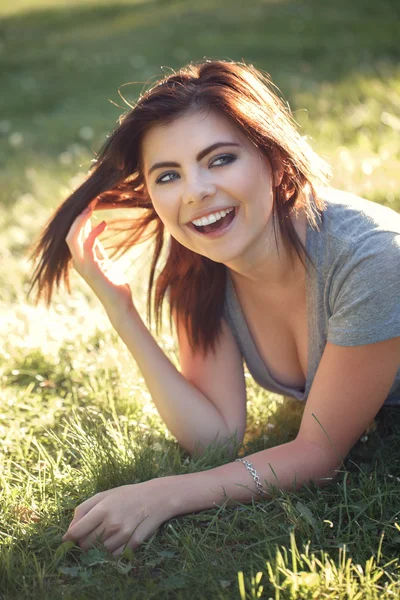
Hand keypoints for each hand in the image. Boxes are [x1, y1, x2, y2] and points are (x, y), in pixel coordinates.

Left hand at [62, 479, 174, 555]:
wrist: (155, 498)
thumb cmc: (126, 495)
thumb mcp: (103, 495)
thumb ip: (83, 510)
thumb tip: (70, 529)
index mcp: (102, 509)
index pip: (77, 532)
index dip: (69, 538)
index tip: (67, 539)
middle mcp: (112, 523)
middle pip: (86, 545)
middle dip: (83, 542)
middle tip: (90, 534)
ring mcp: (123, 535)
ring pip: (99, 551)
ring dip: (99, 546)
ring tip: (106, 534)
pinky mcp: (133, 543)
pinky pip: (114, 555)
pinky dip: (112, 551)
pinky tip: (116, 539)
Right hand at [65, 204, 133, 318]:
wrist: (120, 304)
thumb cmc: (114, 283)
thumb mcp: (104, 260)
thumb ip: (96, 247)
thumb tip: (94, 228)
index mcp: (79, 258)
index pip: (73, 233)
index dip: (80, 217)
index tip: (90, 203)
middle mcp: (77, 261)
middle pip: (69, 232)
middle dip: (79, 215)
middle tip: (92, 200)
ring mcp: (82, 265)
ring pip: (73, 236)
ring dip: (82, 219)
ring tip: (93, 206)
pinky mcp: (91, 267)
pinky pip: (88, 244)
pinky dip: (94, 231)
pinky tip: (104, 223)